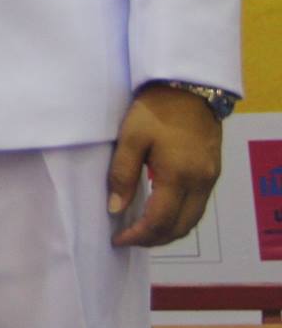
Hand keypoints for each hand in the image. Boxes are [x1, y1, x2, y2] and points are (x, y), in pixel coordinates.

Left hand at [108, 84, 222, 246]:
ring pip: (192, 220)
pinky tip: (162, 212)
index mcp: (178, 176)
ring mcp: (209, 179)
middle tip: (128, 238)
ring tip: (142, 230)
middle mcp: (199, 183)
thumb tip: (115, 208)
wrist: (189, 88)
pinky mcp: (212, 172)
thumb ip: (122, 174)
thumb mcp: (131, 138)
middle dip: (153, 239)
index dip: (138, 236)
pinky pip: (198, 207)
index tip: (118, 239)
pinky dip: (179, 218)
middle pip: (180, 227)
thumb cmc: (155, 110)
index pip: (159, 221)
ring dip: (168, 231)